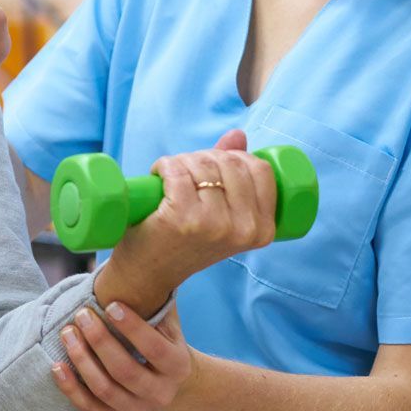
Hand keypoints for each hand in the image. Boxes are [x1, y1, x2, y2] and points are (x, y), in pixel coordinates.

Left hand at [51, 302, 192, 410]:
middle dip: (99, 341)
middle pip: (125, 371)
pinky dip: (71, 389)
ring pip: (105, 390)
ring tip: (66, 334)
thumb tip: (138, 268)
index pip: (154, 349)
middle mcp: (162, 394)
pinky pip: (90, 409)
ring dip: (82, 361)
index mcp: (178, 366)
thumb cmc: (162, 341)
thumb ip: (155, 303)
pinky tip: (57, 366)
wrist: (169, 383)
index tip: (110, 305)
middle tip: (81, 315)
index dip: (132, 328)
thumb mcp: (167, 323)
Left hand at [97, 129, 276, 310]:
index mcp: (262, 229)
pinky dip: (164, 165)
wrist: (148, 274)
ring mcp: (214, 225)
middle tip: (186, 172)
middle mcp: (243, 230)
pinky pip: (177, 170)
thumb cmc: (185, 240)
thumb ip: (234, 175)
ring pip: (203, 164)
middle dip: (205, 157)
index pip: (260, 170)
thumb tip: (238, 136)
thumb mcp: (221, 214)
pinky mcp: (182, 218)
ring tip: (171, 178)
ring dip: (182, 161)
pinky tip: (157, 175)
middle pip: (230, 163)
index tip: (214, 166)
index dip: (235, 157)